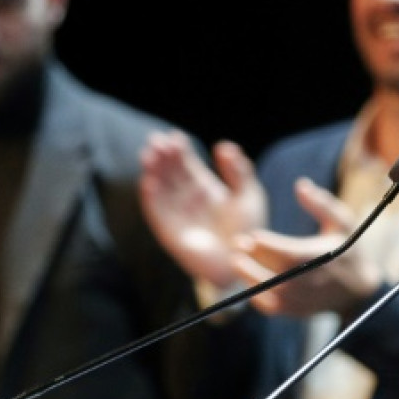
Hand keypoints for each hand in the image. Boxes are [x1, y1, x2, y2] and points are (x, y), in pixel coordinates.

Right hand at [139, 131, 267, 288]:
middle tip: (156, 140)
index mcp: (205, 188)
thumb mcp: (249, 195)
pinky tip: (148, 182)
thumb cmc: (249, 230)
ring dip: (152, 171)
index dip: (179, 149)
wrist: (243, 262)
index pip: (186, 163)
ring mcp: (177, 213)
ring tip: (149, 155)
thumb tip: (223, 145)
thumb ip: (238, 170)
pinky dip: (150, 197)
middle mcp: (188, 198)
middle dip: (162, 155)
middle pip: (169, 172)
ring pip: (160, 188)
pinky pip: (156, 212)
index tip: (175, 136)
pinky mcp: (169, 231)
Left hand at [234, 177, 383, 316]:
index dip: (265, 244)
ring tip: (237, 260)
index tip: (252, 235)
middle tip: (237, 243)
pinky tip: (248, 280)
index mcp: (318, 258)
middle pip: (272, 271)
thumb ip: (322, 203)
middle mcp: (307, 282)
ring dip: (248, 275)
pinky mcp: (295, 311)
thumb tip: (300, 184)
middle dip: (251, 257)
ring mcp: (300, 299)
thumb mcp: (343, 222)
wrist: (358, 291)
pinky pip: (269, 306)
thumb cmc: (349, 251)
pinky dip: (256, 295)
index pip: (285, 253)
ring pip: (266, 290)